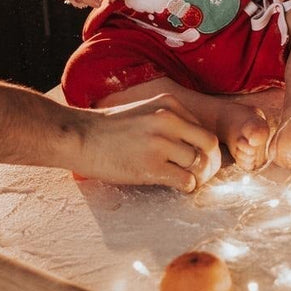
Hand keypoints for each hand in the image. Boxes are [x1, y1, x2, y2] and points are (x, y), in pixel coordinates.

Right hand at [79, 95, 221, 192]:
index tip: (199, 159)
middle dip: (210, 162)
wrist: (81, 137)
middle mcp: (168, 120)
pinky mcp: (151, 167)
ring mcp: (160, 144)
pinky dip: (186, 187)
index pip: (203, 128)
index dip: (205, 148)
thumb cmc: (110, 127)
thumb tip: (194, 143)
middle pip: (209, 144)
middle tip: (202, 173)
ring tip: (187, 180)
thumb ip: (170, 121)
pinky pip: (186, 181)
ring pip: (198, 164)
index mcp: (169, 104)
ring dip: (197, 176)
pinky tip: (176, 186)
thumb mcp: (145, 110)